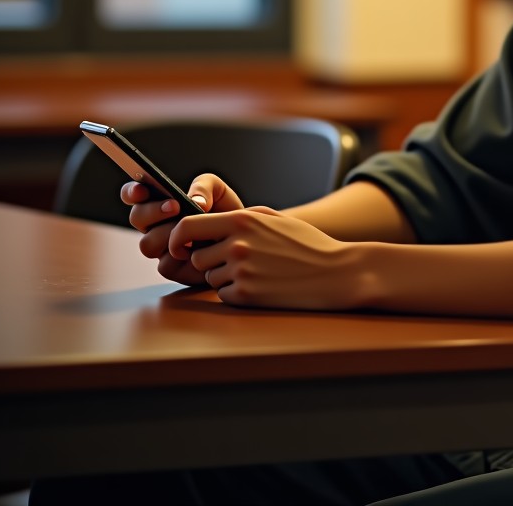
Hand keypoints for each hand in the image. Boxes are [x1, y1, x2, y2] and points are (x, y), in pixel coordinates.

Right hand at [122, 174, 244, 286]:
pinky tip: (198, 250)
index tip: (142, 190)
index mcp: (159, 202)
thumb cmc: (225, 211)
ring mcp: (161, 248)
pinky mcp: (172, 268)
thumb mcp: (218, 190)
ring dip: (166, 234)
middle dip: (153, 211)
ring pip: (147, 244)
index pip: (134, 195)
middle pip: (137, 218)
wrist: (243, 239)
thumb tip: (193, 201)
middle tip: (175, 207)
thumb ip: (203, 186)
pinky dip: (181, 256)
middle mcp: (155, 225)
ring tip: (190, 230)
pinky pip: (165, 265)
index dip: (132, 192)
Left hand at [168, 207, 359, 309]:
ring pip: (211, 278)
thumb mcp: (274, 218)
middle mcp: (237, 244)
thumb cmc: (307, 244)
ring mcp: (241, 271)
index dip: (177, 238)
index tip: (178, 247)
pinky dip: (238, 293)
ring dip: (226, 277)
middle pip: (198, 257)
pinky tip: (263, 285)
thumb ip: (239, 218)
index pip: (188, 227)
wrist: (335, 272)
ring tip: (259, 272)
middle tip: (242, 260)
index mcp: (242, 220)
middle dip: (212, 260)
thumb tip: (205, 224)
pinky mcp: (247, 295)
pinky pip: (224, 295)